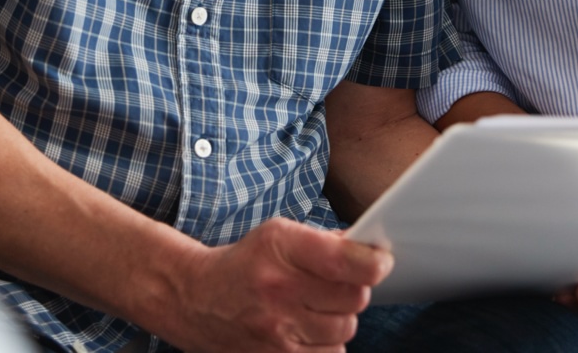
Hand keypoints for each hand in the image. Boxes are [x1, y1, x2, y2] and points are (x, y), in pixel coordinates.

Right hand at [160, 217, 392, 352]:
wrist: (197, 299)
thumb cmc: (246, 262)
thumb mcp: (280, 234)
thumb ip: (324, 242)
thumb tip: (368, 252)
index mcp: (282, 249)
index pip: (344, 261)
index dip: (373, 262)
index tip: (380, 261)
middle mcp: (279, 291)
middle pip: (353, 299)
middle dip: (356, 289)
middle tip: (341, 284)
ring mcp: (276, 332)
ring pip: (344, 330)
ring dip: (341, 318)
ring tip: (319, 307)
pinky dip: (327, 343)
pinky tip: (310, 329)